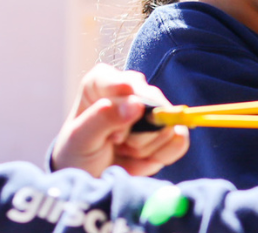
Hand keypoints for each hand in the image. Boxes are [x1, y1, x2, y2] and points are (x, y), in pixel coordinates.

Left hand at [51, 64, 190, 176]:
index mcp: (101, 85)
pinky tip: (142, 158)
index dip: (120, 87)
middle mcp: (130, 92)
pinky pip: (179, 139)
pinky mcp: (167, 133)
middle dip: (136, 128)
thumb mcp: (80, 139)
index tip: (123, 96)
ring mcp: (151, 112)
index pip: (116, 77)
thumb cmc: (78, 154)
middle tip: (115, 141)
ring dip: (145, 145)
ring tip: (124, 151)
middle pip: (151, 99)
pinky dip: (162, 154)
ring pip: (167, 122)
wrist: (91, 180)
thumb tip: (136, 104)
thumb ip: (103, 119)